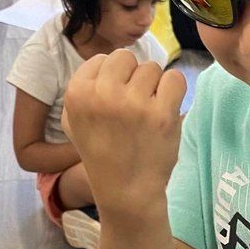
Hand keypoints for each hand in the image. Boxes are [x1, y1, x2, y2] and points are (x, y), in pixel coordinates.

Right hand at [63, 50, 186, 213]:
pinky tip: (164, 111)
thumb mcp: (74, 122)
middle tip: (133, 106)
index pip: (102, 59)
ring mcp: (133, 103)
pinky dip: (174, 92)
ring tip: (147, 114)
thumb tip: (104, 61)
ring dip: (154, 87)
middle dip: (133, 77)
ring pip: (152, 68)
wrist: (126, 190)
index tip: (114, 103)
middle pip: (126, 57)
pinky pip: (175, 78)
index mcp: (77, 93)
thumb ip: (83, 88)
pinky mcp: (161, 113)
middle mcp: (102, 94)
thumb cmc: (102, 154)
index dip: (113, 78)